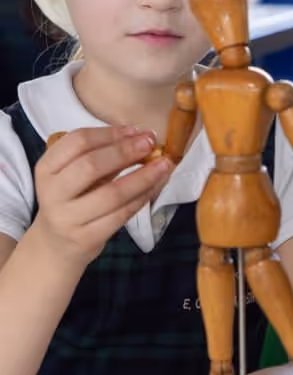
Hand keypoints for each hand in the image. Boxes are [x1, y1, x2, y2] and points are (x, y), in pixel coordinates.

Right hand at [33, 126, 171, 265]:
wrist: (56, 244)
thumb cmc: (72, 200)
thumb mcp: (76, 175)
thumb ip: (103, 156)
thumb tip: (140, 137)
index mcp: (46, 169)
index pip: (77, 142)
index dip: (110, 133)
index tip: (135, 130)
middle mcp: (52, 193)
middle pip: (91, 165)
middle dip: (125, 151)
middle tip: (150, 143)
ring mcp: (68, 218)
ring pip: (112, 193)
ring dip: (143, 176)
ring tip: (164, 165)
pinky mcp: (87, 238)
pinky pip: (122, 215)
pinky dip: (143, 197)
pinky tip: (156, 186)